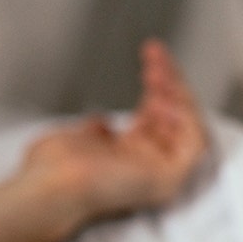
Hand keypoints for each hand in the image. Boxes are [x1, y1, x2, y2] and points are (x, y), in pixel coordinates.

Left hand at [17, 39, 207, 226]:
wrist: (49, 185)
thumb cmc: (49, 168)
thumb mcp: (75, 139)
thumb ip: (93, 132)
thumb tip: (102, 123)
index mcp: (120, 159)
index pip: (152, 118)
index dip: (156, 87)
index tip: (151, 59)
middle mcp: (142, 167)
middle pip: (172, 119)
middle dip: (169, 83)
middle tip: (157, 57)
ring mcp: (157, 177)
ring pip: (186, 128)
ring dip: (176, 94)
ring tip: (158, 71)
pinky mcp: (168, 180)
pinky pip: (194, 145)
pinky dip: (186, 118)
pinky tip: (167, 98)